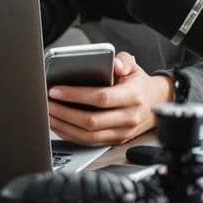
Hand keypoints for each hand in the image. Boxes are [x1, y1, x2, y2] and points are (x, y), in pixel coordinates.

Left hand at [46, 52, 170, 144]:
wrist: (156, 103)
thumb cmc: (139, 85)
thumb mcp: (134, 67)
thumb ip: (123, 60)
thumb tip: (115, 63)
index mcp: (132, 97)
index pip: (100, 98)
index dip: (75, 95)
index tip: (56, 90)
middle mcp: (128, 117)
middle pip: (90, 121)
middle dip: (63, 112)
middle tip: (46, 102)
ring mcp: (121, 132)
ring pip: (87, 135)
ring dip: (63, 126)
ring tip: (47, 114)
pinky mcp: (114, 140)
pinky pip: (88, 142)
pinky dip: (70, 134)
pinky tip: (58, 124)